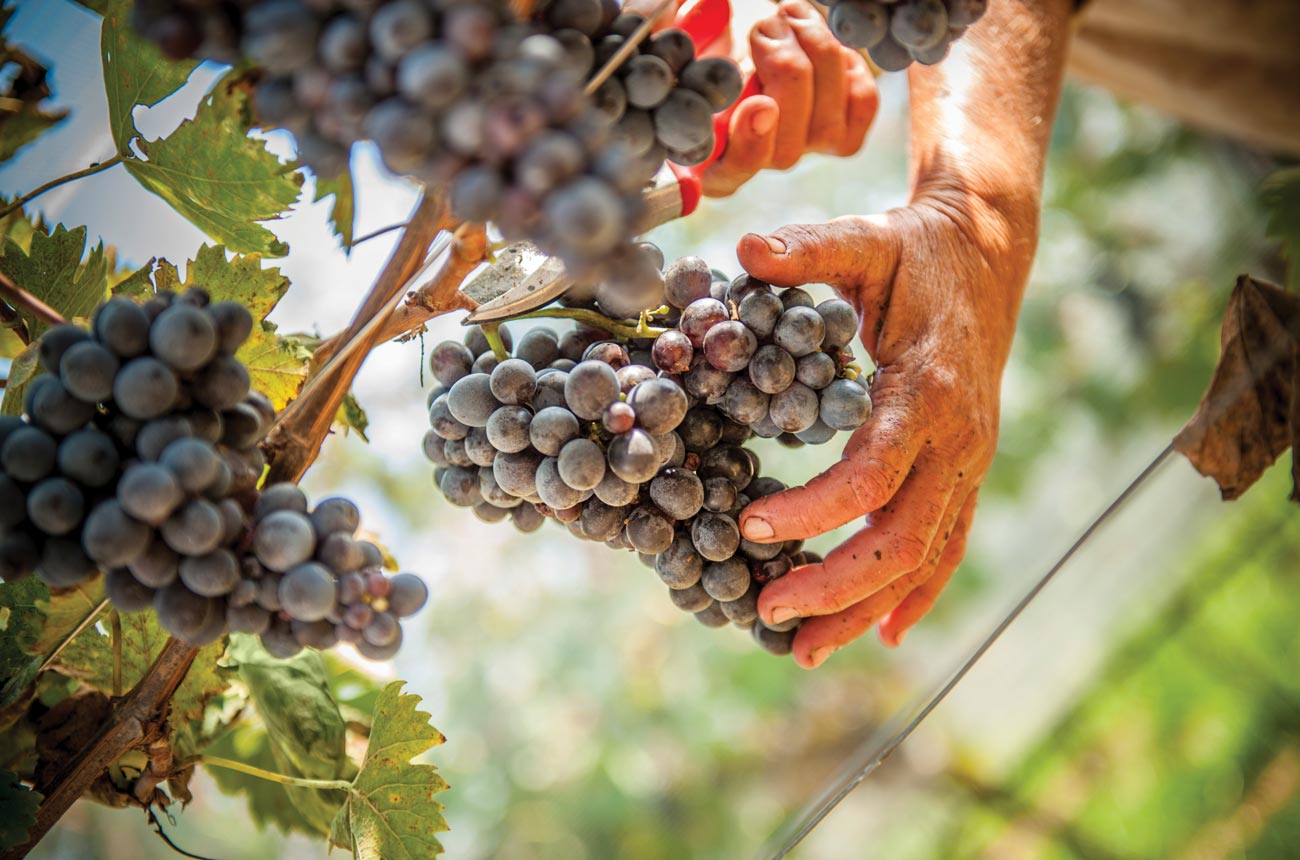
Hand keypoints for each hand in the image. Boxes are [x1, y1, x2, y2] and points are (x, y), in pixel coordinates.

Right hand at [703, 1, 876, 197]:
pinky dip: (849, 66)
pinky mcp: (844, 132)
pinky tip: (823, 42)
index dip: (751, 145)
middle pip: (787, 152)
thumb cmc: (713, 36)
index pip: (733, 173)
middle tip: (767, 25)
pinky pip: (862, 105)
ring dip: (814, 54)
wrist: (753, 29)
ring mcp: (803, 151)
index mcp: (710, 157)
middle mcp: (758, 162)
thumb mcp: (694, 44)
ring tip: (789, 15)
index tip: (759, 104)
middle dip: (785, 74)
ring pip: (827, 126)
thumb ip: (697, 56)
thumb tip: (711, 47)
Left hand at [736, 188, 1038, 667]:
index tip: (753, 527)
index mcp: (926, 390)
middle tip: (766, 610)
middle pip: (903, 538)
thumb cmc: (916, 250)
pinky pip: (951, 545)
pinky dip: (918, 594)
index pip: (872, 475)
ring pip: (926, 556)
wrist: (990, 255)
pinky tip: (885, 632)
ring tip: (806, 650)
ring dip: (867, 608)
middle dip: (835, 585)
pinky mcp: (969, 469)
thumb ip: (808, 249)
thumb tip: (744, 248)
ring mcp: (970, 460)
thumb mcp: (864, 239)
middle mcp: (958, 438)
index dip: (813, 511)